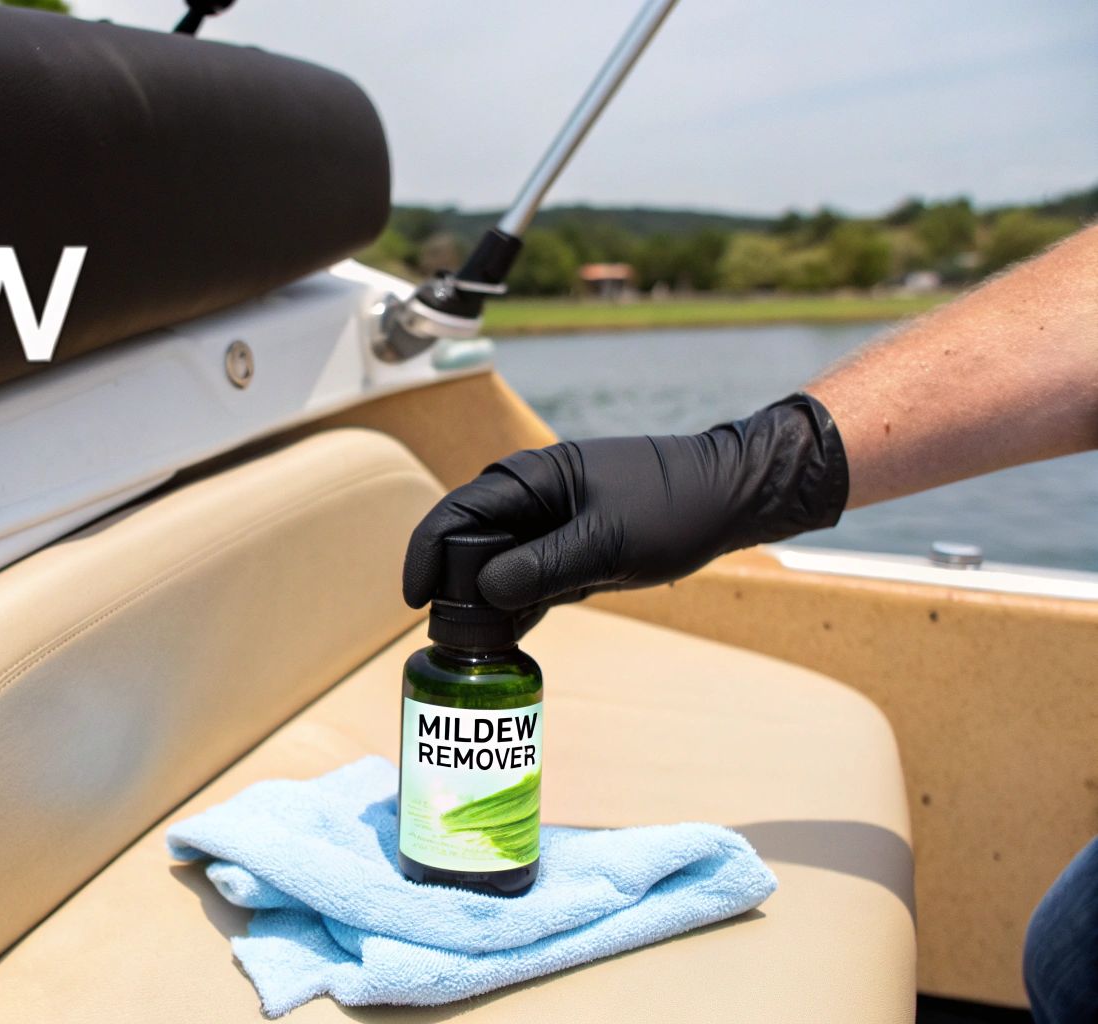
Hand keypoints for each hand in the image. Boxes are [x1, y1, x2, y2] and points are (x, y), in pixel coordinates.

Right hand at [402, 393, 849, 625]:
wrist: (734, 497)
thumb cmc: (674, 507)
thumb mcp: (606, 542)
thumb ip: (542, 567)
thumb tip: (483, 594)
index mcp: (530, 478)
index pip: (454, 514)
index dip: (426, 555)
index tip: (414, 600)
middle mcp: (532, 497)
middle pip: (468, 541)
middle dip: (449, 585)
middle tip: (443, 634)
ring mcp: (552, 522)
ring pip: (496, 564)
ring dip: (482, 602)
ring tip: (470, 648)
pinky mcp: (572, 547)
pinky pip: (529, 577)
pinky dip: (515, 605)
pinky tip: (505, 641)